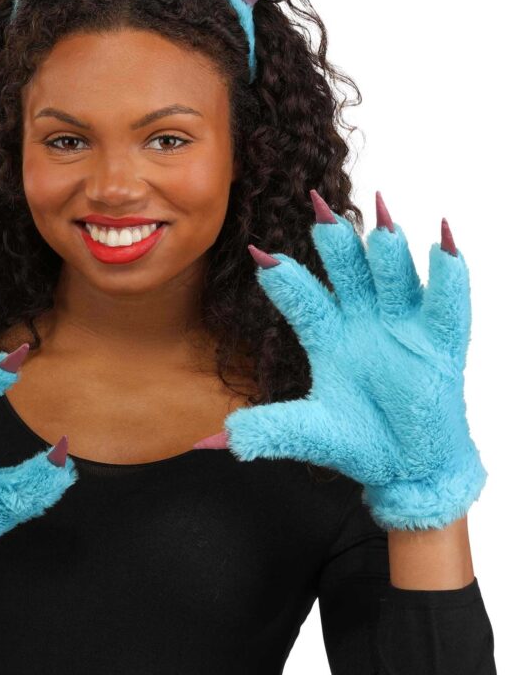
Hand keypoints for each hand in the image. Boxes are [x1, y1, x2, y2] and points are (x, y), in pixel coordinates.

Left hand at [194, 191, 486, 530]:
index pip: (302, 298)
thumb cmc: (362, 442)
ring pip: (393, 278)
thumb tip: (227, 436)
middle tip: (316, 206)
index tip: (259, 256)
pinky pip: (446, 303)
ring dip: (386, 250)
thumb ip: (272, 429)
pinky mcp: (441, 343)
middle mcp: (364, 321)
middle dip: (334, 241)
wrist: (408, 469)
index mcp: (328, 335)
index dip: (284, 278)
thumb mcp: (311, 433)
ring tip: (379, 217)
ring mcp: (403, 327)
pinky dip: (447, 272)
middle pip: (347, 272)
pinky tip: (442, 239)